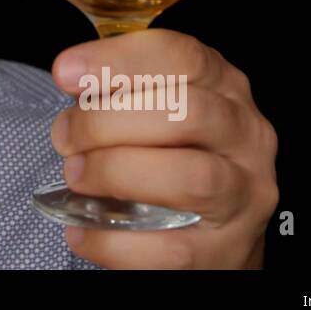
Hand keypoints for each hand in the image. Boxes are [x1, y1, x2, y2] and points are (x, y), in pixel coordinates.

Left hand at [50, 29, 277, 268]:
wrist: (220, 227)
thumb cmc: (180, 152)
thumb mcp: (160, 105)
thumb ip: (120, 87)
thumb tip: (70, 77)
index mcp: (225, 87)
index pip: (184, 58)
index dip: (119, 61)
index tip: (66, 73)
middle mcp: (245, 136)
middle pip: (185, 113)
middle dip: (108, 121)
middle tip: (65, 136)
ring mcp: (243, 196)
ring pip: (188, 178)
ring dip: (116, 173)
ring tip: (76, 176)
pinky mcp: (226, 252)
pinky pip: (169, 249)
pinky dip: (114, 241)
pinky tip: (81, 230)